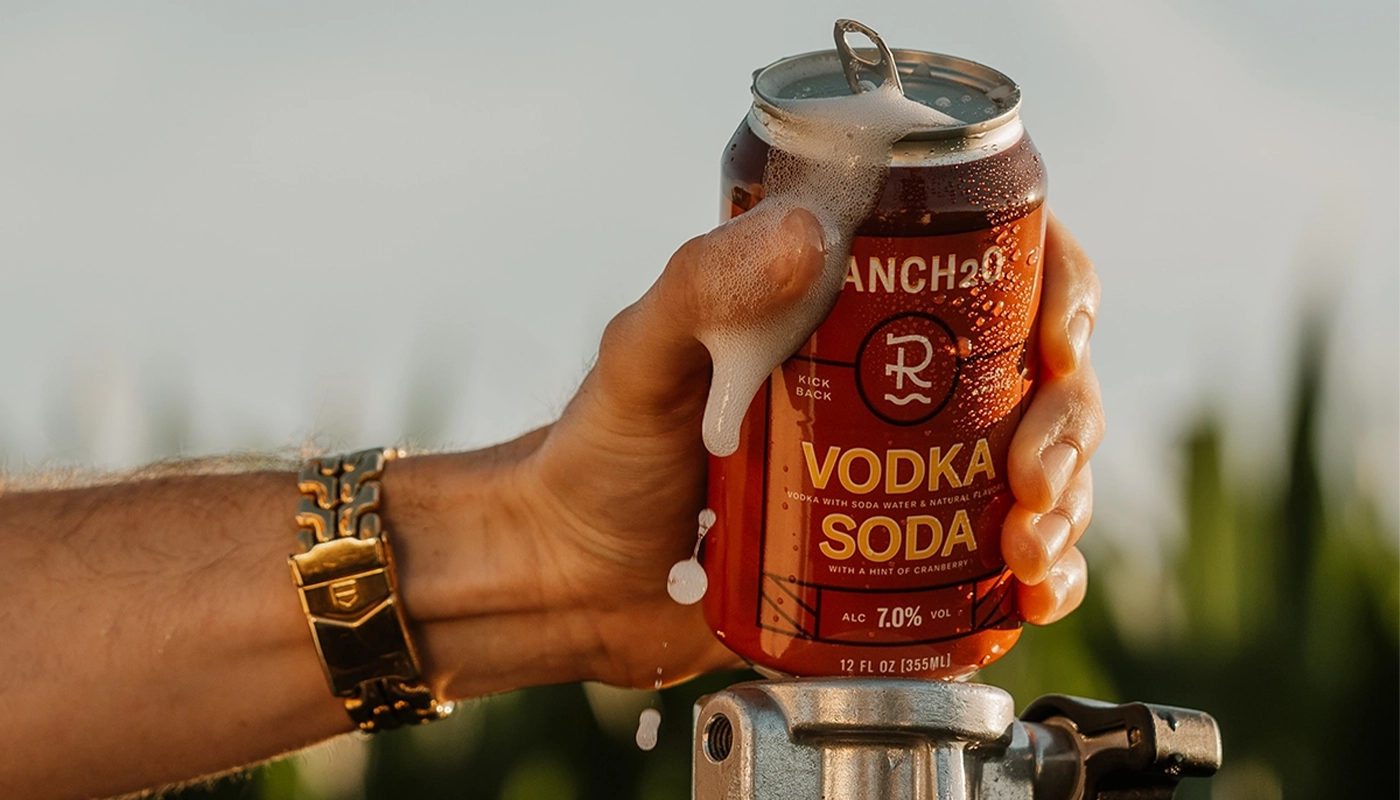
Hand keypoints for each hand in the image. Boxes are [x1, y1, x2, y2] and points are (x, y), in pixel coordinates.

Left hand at [408, 207, 1101, 693]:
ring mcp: (910, 473)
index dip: (1056, 289)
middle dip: (1066, 421)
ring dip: (1065, 503)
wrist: (577, 578)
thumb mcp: (644, 355)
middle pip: (1037, 374)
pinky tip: (1032, 594)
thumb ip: (702, 287)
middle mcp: (899, 382)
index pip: (994, 264)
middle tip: (1030, 478)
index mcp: (853, 307)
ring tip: (1025, 545)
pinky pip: (1001, 560)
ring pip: (1039, 466)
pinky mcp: (904, 556)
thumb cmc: (602, 451)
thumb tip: (807, 232)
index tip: (1059, 343)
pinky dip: (1040, 575)